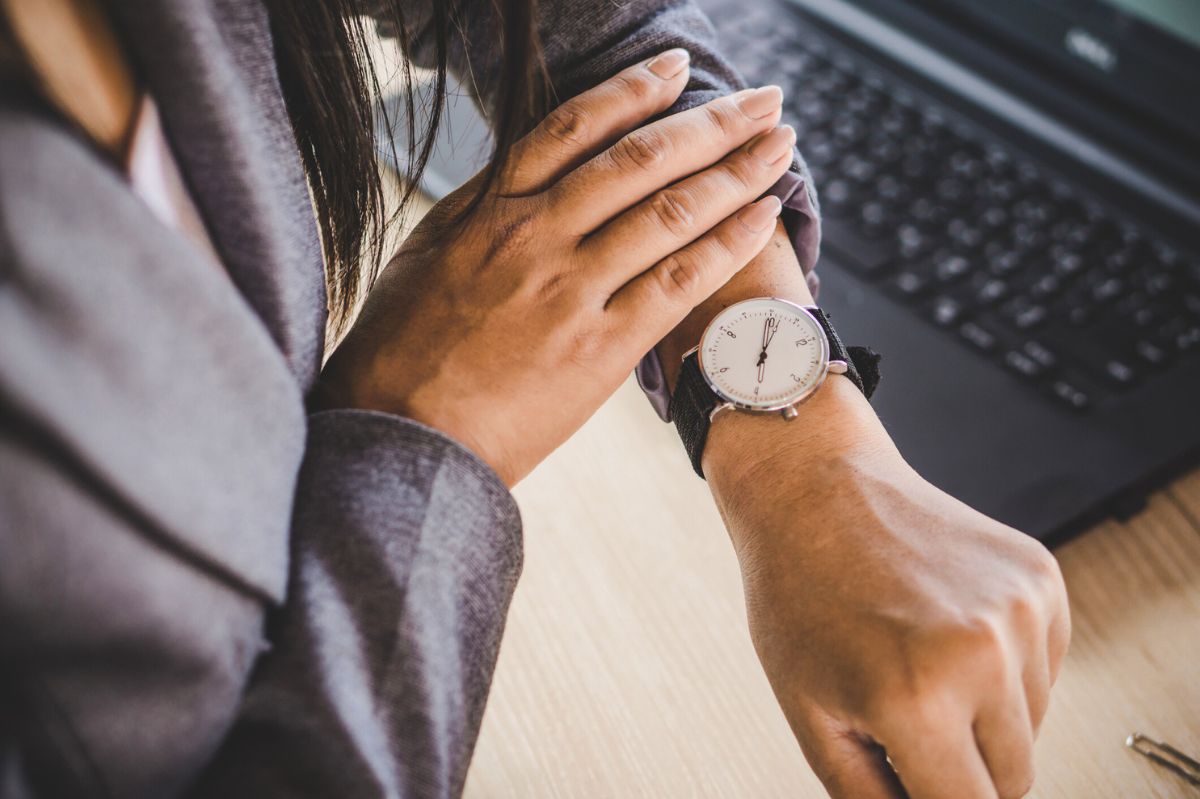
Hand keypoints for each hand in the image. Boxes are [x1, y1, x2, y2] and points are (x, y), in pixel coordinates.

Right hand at [317, 50, 796, 483]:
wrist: (401, 437)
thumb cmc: (400, 353)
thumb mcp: (425, 256)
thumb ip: (481, 210)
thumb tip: (520, 172)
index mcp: (490, 210)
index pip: (575, 127)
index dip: (635, 90)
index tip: (678, 69)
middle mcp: (536, 238)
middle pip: (641, 160)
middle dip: (713, 123)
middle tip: (764, 100)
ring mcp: (571, 291)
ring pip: (669, 213)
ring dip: (736, 173)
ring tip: (780, 146)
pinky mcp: (600, 348)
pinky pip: (677, 284)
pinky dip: (727, 244)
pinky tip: (763, 217)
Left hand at [705, 380, 1070, 798]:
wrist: (814, 487)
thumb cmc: (798, 596)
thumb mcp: (812, 715)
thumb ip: (871, 797)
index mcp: (916, 697)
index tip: (922, 786)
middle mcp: (982, 654)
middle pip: (1012, 780)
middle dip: (961, 769)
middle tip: (904, 718)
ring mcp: (1020, 611)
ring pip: (1032, 726)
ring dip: (986, 716)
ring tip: (918, 660)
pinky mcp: (1042, 579)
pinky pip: (1044, 669)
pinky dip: (1005, 667)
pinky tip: (945, 626)